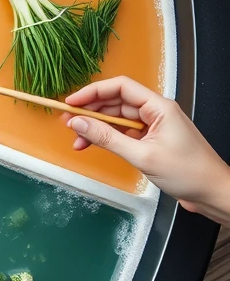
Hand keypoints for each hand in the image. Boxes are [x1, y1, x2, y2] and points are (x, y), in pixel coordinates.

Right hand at [64, 77, 229, 221]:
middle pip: (116, 102)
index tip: (71, 103)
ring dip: (96, 128)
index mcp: (158, 107)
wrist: (213, 193)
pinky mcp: (152, 140)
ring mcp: (154, 126)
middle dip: (91, 112)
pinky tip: (93, 145)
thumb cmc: (188, 172)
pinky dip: (107, 138)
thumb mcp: (142, 155)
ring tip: (77, 140)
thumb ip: (107, 138)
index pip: (120, 87)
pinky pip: (124, 133)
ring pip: (117, 119)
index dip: (93, 92)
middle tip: (68, 122)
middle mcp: (155, 112)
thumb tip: (78, 123)